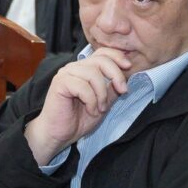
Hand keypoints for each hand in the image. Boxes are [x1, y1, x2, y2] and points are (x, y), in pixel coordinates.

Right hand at [22, 46, 135, 163]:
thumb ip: (112, 88)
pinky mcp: (60, 83)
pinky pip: (83, 86)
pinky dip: (91, 100)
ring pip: (93, 74)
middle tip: (123, 91)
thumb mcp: (104, 102)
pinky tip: (90, 110)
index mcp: (85, 68)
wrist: (59, 134)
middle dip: (116, 75)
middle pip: (101, 60)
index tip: (128, 67)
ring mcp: (66, 74)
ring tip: (100, 108)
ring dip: (102, 94)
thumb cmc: (79, 119)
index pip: (102, 52)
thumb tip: (127, 75)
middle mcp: (75, 67)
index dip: (117, 56)